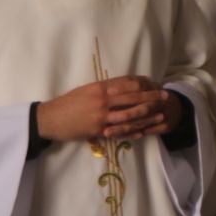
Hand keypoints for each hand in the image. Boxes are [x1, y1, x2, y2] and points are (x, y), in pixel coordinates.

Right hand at [38, 75, 179, 142]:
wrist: (49, 118)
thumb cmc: (68, 103)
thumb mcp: (86, 90)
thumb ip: (105, 88)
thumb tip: (123, 86)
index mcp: (100, 87)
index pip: (127, 84)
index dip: (144, 84)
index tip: (156, 84)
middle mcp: (102, 99)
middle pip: (132, 98)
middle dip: (151, 97)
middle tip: (165, 97)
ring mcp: (101, 115)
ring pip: (129, 115)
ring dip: (147, 116)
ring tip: (160, 115)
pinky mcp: (97, 129)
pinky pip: (119, 131)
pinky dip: (133, 131)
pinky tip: (143, 132)